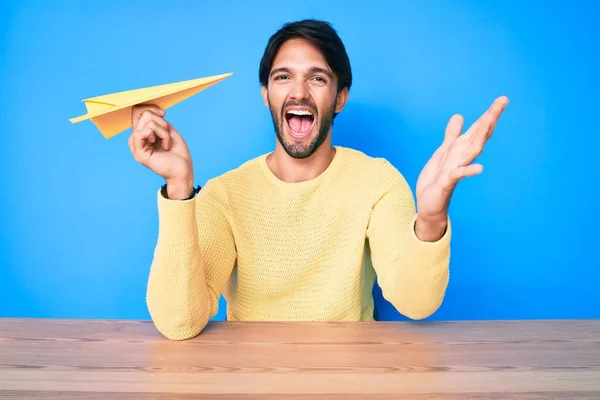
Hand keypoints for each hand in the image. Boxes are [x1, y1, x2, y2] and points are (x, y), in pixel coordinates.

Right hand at [128, 104, 193, 198]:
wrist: (183, 169)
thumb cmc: (177, 152)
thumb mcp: (167, 129)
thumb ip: (155, 119)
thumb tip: (147, 111)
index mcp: (141, 133)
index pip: (137, 111)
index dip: (150, 107)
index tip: (163, 113)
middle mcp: (135, 138)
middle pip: (144, 114)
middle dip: (162, 122)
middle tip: (167, 136)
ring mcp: (135, 146)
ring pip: (147, 122)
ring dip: (164, 131)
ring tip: (167, 143)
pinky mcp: (138, 152)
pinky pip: (145, 131)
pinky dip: (161, 135)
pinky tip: (165, 147)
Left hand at [415, 96, 508, 233]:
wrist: (429, 203)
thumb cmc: (437, 179)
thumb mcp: (443, 152)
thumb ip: (452, 135)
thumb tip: (459, 116)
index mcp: (461, 149)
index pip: (477, 130)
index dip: (488, 114)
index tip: (502, 99)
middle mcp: (462, 158)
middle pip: (478, 135)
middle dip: (489, 119)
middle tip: (503, 102)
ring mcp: (456, 169)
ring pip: (471, 151)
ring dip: (480, 137)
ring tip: (490, 122)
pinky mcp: (447, 182)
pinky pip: (458, 175)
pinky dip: (468, 171)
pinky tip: (480, 169)